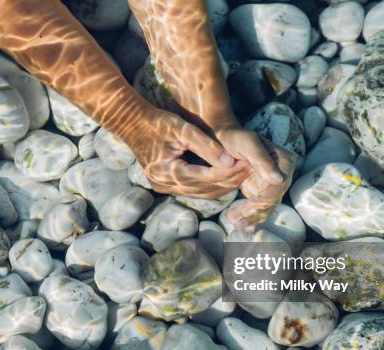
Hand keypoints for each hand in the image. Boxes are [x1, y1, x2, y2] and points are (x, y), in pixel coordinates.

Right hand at [128, 110, 248, 198]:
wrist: (132, 124)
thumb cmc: (158, 122)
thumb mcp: (183, 129)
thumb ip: (206, 146)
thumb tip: (230, 161)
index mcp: (168, 171)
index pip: (207, 177)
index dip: (230, 172)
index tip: (249, 163)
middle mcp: (165, 184)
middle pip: (206, 189)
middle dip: (229, 180)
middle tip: (251, 169)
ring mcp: (164, 187)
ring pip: (201, 193)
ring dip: (222, 185)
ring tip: (242, 173)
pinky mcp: (165, 186)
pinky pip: (193, 190)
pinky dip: (211, 185)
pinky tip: (226, 176)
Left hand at [217, 129, 294, 230]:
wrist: (224, 139)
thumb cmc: (235, 137)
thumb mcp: (248, 144)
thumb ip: (262, 160)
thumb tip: (279, 180)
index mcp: (283, 160)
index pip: (277, 186)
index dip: (264, 200)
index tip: (247, 209)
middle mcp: (282, 173)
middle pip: (272, 199)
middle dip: (255, 212)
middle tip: (235, 219)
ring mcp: (272, 183)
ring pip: (266, 207)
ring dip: (252, 218)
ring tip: (236, 224)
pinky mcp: (261, 190)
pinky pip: (259, 207)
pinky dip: (250, 217)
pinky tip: (241, 225)